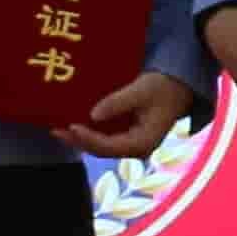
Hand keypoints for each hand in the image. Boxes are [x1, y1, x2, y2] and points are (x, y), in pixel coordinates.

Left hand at [66, 74, 192, 161]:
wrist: (181, 85)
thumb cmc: (164, 86)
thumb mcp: (141, 90)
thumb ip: (118, 103)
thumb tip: (93, 114)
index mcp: (143, 142)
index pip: (109, 146)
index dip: (88, 138)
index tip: (71, 126)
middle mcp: (137, 149)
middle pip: (102, 150)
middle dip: (78, 141)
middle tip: (55, 130)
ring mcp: (132, 143)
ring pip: (101, 146)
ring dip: (80, 138)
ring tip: (58, 128)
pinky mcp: (129, 135)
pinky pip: (105, 138)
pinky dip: (89, 132)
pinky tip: (74, 124)